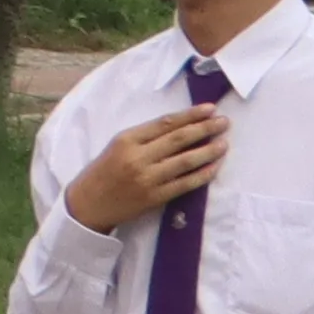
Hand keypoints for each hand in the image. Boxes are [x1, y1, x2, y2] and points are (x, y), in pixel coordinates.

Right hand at [68, 108, 230, 233]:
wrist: (88, 204)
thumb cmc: (102, 171)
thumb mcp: (117, 146)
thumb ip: (144, 138)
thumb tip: (180, 127)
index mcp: (126, 139)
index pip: (165, 123)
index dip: (190, 115)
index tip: (209, 109)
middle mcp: (138, 157)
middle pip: (178, 139)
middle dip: (204, 129)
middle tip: (224, 122)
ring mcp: (148, 178)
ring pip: (185, 161)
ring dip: (208, 151)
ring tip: (224, 143)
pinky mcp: (155, 197)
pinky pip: (185, 184)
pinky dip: (202, 175)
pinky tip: (215, 167)